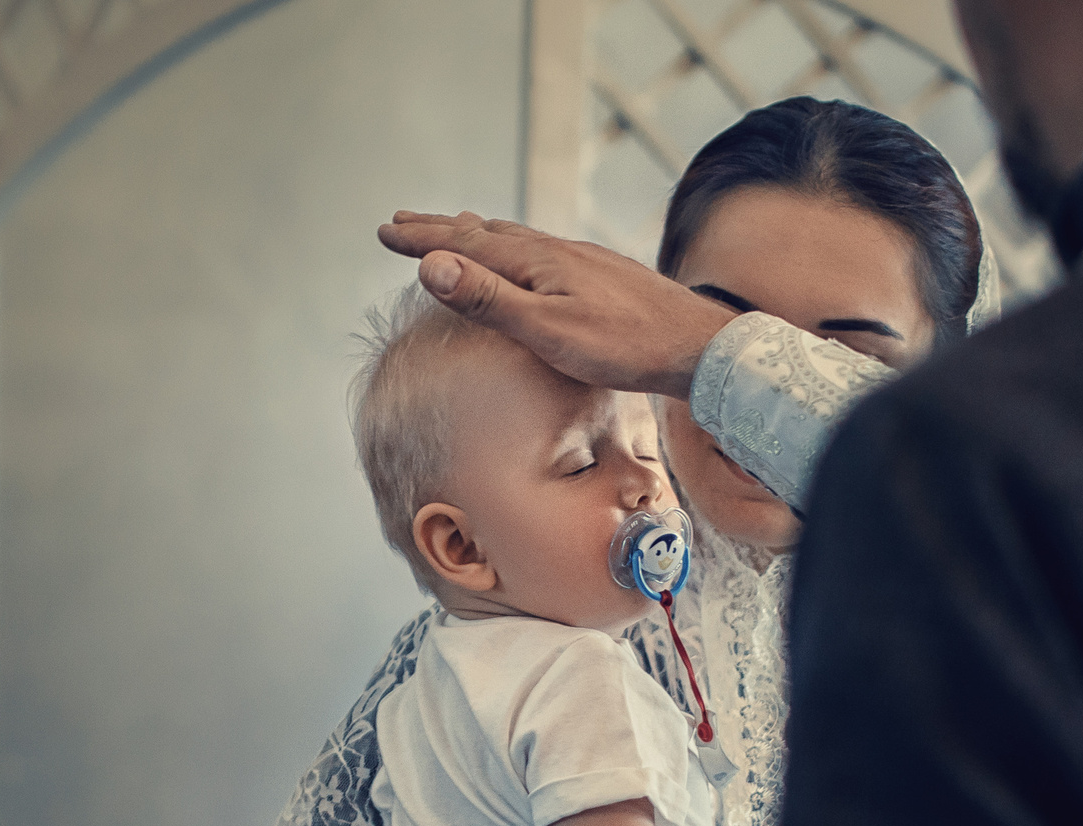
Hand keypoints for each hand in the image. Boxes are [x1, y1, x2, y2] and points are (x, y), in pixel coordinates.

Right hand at [378, 211, 736, 397]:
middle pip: (486, 233)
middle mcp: (558, 251)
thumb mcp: (547, 330)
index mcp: (537, 261)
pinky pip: (544, 252)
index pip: (464, 244)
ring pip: (517, 239)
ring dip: (478, 234)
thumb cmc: (626, 348)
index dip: (421, 240)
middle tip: (402, 220)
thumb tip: (430, 264)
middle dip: (441, 229)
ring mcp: (583, 262)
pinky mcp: (604, 277)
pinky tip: (532, 261)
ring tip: (457, 228)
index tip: (383, 231)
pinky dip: (517, 249)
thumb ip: (488, 299)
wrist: (700, 347)